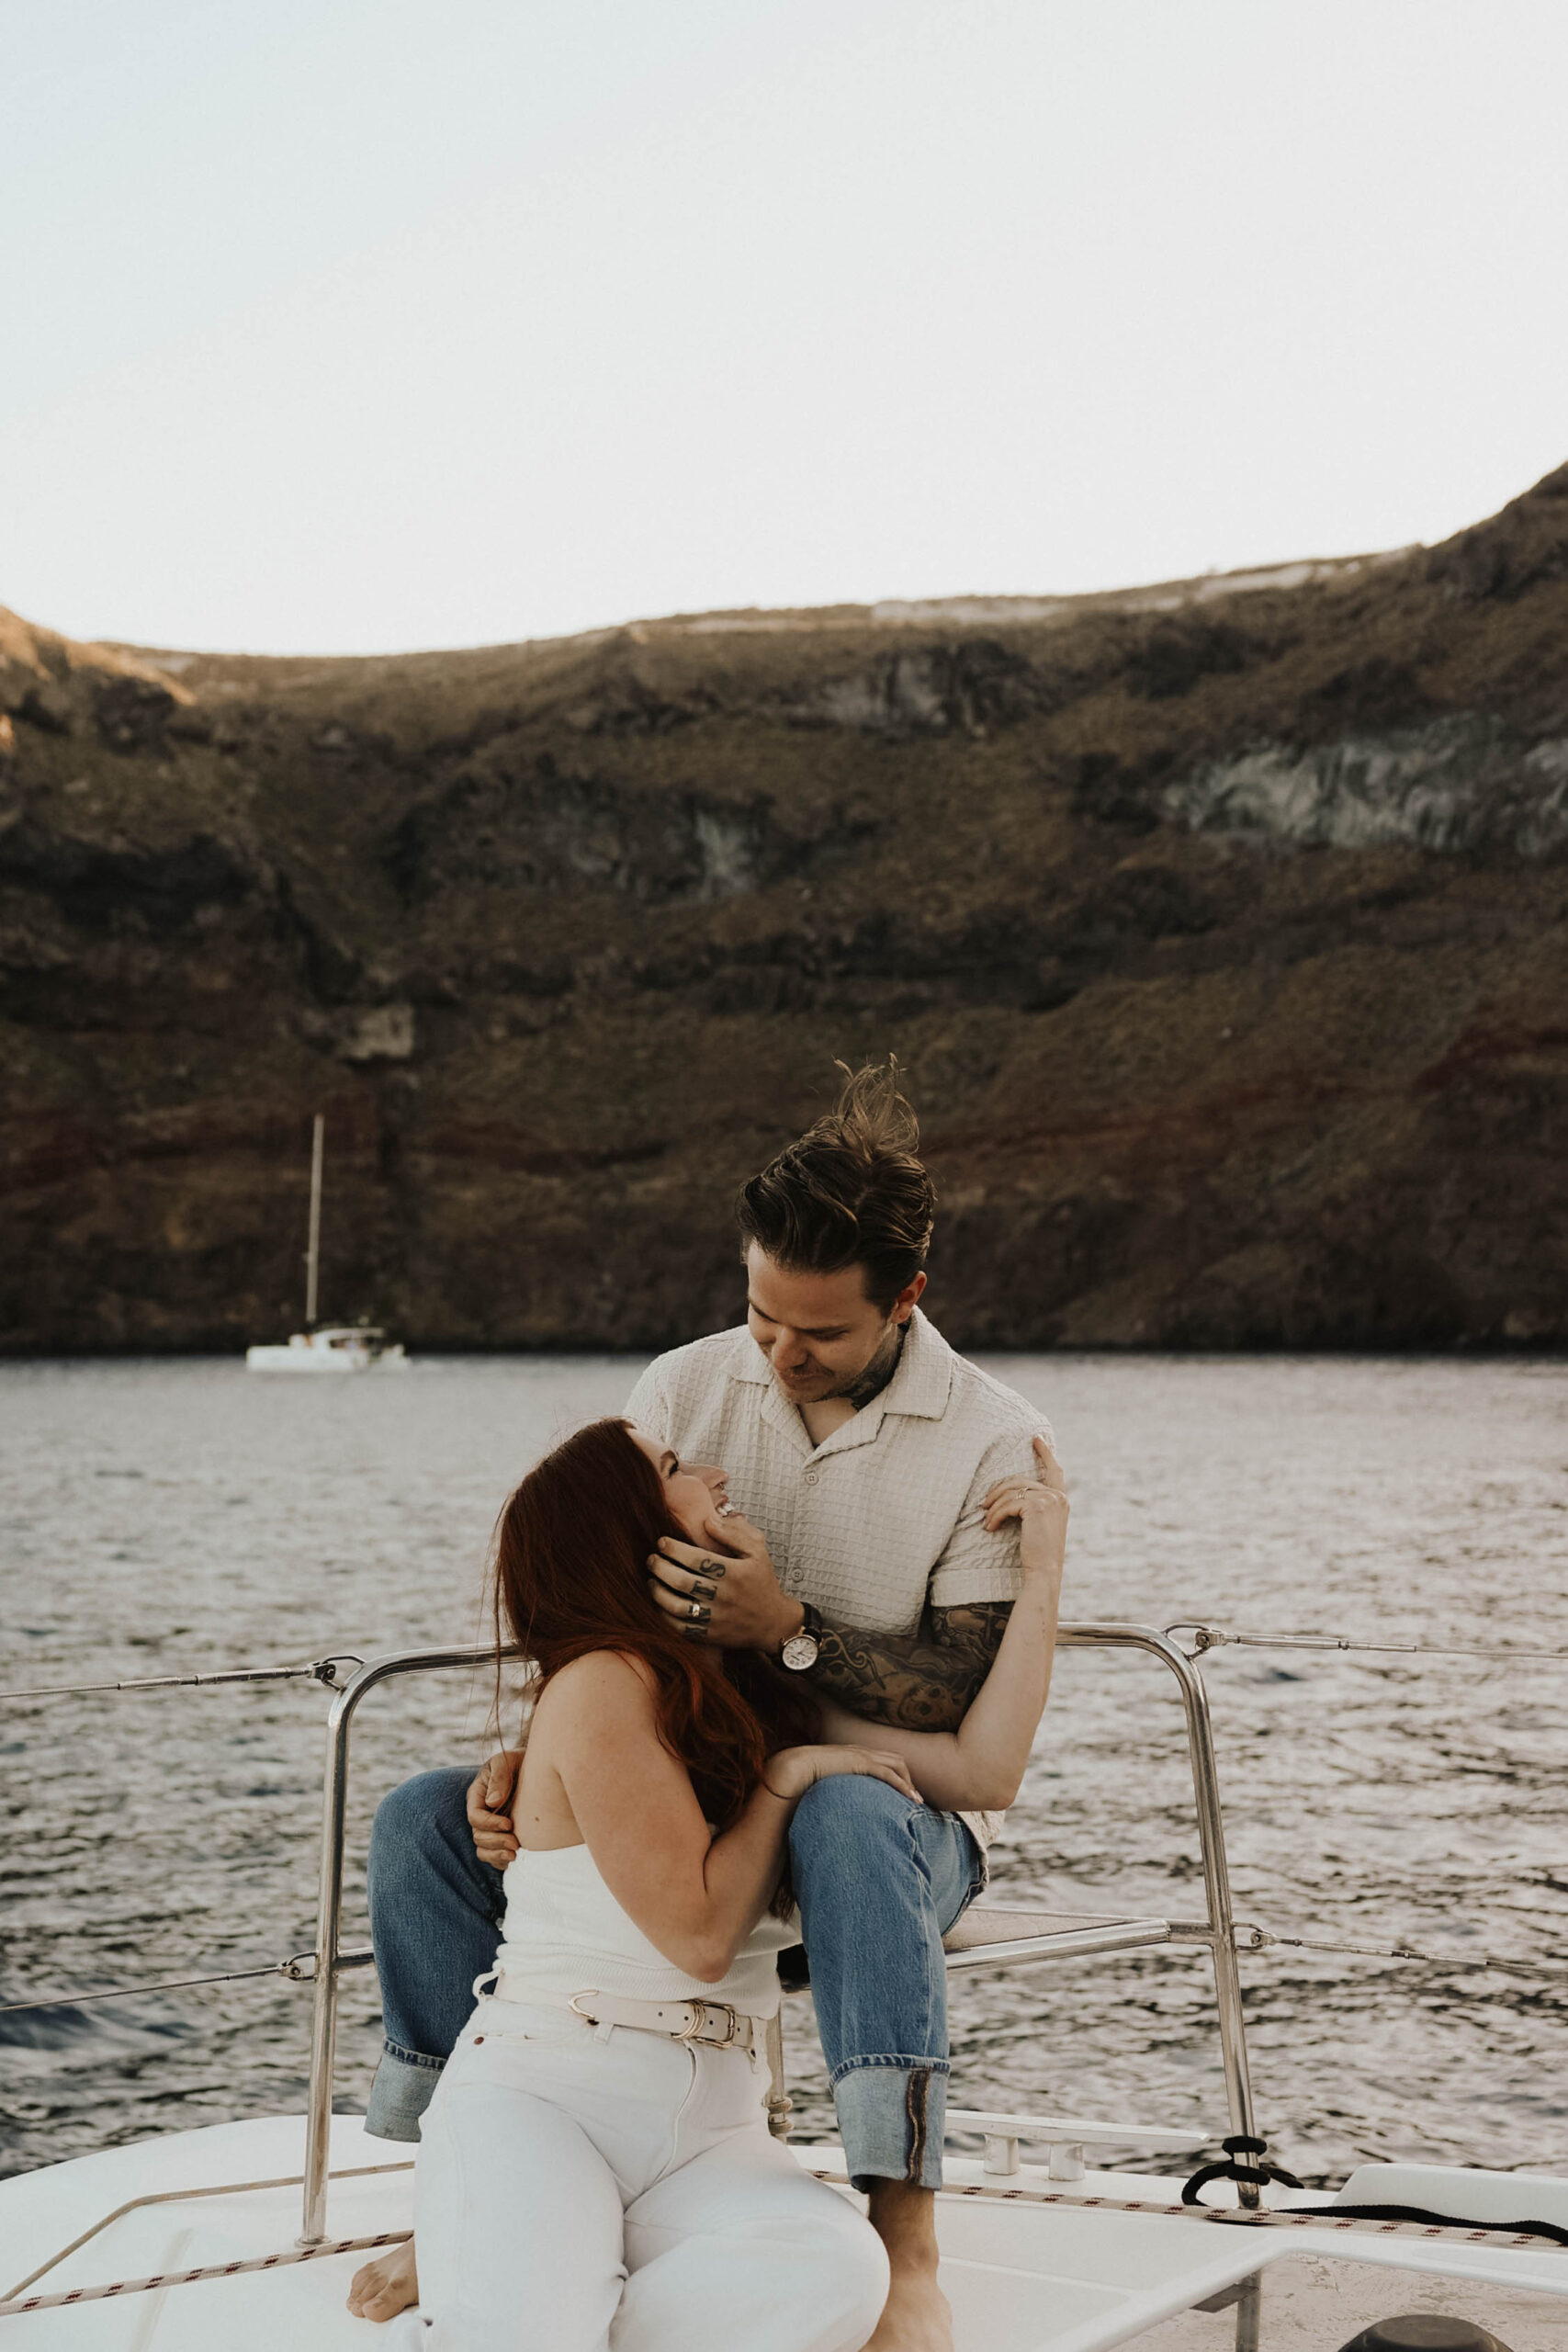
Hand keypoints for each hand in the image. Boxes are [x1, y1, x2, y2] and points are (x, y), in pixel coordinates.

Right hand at [465, 1748, 524, 1869]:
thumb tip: (492, 1802)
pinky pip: (494, 1857)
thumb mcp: (506, 1760)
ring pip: (484, 1850)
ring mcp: (491, 1828)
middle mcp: (481, 1814)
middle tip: (516, 1842)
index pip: (475, 1817)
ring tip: (516, 1854)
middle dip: (496, 1842)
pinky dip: (502, 1861)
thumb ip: (499, 1777)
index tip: (509, 1824)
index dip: (490, 1824)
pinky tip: (517, 1858)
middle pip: (478, 1837)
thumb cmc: (519, 1761)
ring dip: (497, 1855)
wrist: (538, 1768)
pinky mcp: (502, 1838)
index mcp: (477, 1796)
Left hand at [647, 1508, 803, 1651]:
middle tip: (651, 1559)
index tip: (661, 1542)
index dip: (673, 1549)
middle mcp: (723, 1596)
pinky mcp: (708, 1635)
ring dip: (657, 1591)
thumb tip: (707, 1521)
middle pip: (682, 1581)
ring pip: (676, 1606)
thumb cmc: (762, 1582)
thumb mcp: (758, 1551)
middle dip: (660, 1567)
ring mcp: (714, 1618)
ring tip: (651, 1580)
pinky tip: (659, 1602)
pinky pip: (679, 1627)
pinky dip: (664, 1615)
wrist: (772, 1623)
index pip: (696, 1559)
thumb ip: (734, 1533)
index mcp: (734, 1573)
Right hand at [765, 1743, 922, 1805]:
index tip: (903, 1795)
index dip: (896, 1776)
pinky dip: (902, 1785)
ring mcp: (862, 1755)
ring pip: (897, 1765)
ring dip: (909, 1783)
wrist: (793, 1769)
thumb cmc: (804, 1779)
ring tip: (916, 1802)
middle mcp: (860, 1751)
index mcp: (852, 1754)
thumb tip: (836, 1807)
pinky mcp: (861, 1763)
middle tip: (915, 1799)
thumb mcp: (825, 1784)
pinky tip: (910, 1799)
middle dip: (908, 1778)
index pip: (882, 1761)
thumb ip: (836, 1790)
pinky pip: (889, 1774)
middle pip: (895, 1760)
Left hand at [983, 1434, 1068, 1582]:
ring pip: (1011, 1491)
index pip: (1055, 1471)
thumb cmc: (1039, 1554)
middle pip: (1021, 1481)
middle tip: (984, 1503)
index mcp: (1062, 1500)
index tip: (1036, 1438)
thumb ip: (1035, 1506)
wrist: (1044, 1571)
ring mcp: (1049, 1499)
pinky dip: (995, 1515)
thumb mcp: (1040, 1526)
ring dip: (993, 1505)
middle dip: (998, 1491)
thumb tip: (1011, 1495)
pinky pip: (1008, 1503)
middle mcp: (1058, 1496)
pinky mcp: (1036, 1506)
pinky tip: (990, 1527)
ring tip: (985, 1518)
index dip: (1046, 1453)